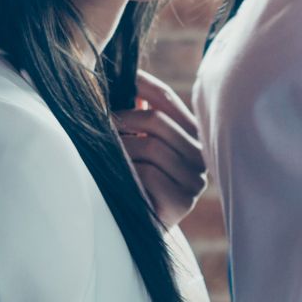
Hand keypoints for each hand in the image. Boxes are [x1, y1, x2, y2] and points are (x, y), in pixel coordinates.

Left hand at [113, 71, 207, 229]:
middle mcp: (200, 158)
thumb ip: (137, 112)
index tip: (120, 77)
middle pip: (158, 121)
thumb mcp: (136, 140)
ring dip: (121, 150)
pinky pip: (149, 174)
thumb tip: (124, 74)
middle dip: (122, 121)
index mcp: (192, 137)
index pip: (168, 100)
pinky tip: (125, 182)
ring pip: (151, 147)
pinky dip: (129, 174)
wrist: (137, 227)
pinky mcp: (182, 202)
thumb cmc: (132, 178)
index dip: (142, 84)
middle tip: (101, 128)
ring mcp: (194, 181)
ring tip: (109, 157)